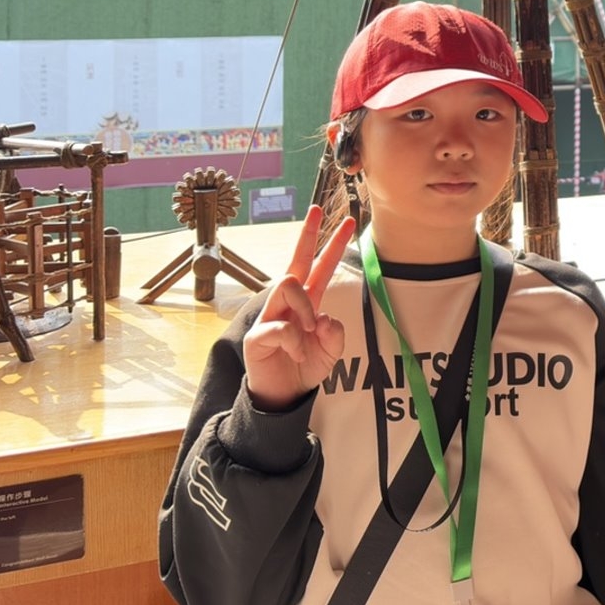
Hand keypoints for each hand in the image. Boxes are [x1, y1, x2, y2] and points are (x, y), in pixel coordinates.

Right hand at [244, 205, 356, 410]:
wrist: (284, 395)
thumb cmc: (305, 366)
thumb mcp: (331, 351)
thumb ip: (335, 333)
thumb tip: (325, 317)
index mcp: (308, 303)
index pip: (320, 267)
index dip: (333, 245)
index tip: (347, 222)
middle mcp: (288, 304)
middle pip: (296, 261)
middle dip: (307, 233)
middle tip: (316, 209)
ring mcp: (270, 315)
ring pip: (288, 284)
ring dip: (305, 308)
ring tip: (309, 333)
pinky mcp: (257, 334)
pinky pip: (282, 326)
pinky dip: (296, 342)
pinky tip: (296, 353)